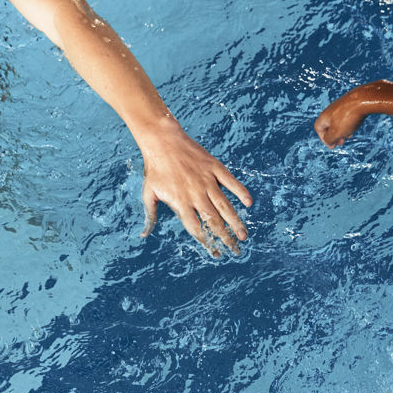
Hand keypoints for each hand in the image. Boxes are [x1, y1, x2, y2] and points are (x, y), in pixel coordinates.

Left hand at [139, 120, 251, 255]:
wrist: (162, 140)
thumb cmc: (154, 169)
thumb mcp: (149, 194)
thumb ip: (150, 216)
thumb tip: (144, 234)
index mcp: (180, 202)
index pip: (196, 228)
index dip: (206, 242)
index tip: (214, 252)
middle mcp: (195, 194)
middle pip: (213, 221)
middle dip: (225, 238)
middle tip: (235, 250)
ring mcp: (207, 180)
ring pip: (225, 206)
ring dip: (235, 222)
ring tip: (243, 235)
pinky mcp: (214, 167)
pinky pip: (231, 182)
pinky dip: (241, 192)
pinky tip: (249, 203)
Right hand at [314, 89, 372, 147]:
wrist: (363, 99)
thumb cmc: (348, 117)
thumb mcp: (336, 133)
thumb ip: (329, 140)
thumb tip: (328, 142)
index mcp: (324, 116)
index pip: (318, 129)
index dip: (323, 139)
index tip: (332, 145)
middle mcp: (330, 110)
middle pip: (328, 125)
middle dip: (335, 136)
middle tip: (342, 142)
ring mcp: (340, 106)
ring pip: (338, 121)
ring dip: (342, 130)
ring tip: (350, 135)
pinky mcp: (349, 103)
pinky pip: (346, 115)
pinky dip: (349, 123)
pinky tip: (356, 125)